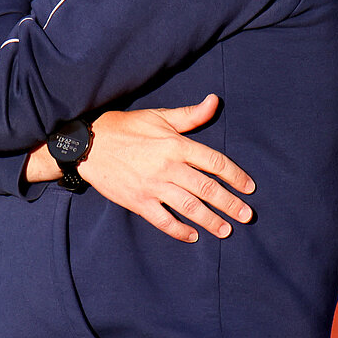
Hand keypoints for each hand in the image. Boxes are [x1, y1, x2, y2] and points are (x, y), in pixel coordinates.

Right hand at [28, 95, 254, 242]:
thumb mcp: (159, 116)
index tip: (249, 188)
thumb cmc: (125, 128)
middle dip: (230, 204)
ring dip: (211, 221)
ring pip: (190, 207)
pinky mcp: (138, 202)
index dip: (236, 176)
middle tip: (246, 216)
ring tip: (226, 230)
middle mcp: (168, 167)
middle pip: (207, 189)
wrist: (88, 145)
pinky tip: (192, 236)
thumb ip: (190, 115)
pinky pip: (163, 221)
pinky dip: (179, 230)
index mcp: (176, 145)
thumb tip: (214, 101)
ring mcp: (153, 187)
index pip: (215, 163)